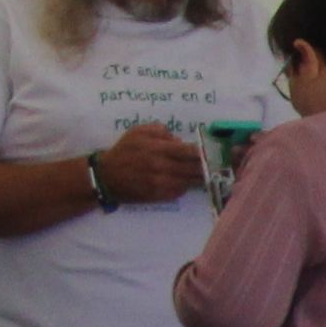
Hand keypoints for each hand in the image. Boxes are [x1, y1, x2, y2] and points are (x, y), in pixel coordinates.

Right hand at [91, 125, 206, 207]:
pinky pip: (179, 192)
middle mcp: (162, 166)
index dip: (205, 152)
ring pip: (189, 181)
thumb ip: (160, 130)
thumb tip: (178, 140)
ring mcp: (162, 183)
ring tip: (209, 174)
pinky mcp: (159, 196)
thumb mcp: (137, 131)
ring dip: (201, 178)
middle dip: (208, 166)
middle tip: (219, 164)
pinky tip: (189, 182)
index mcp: (158, 148)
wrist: (106, 176)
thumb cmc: (123, 151)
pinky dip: (186, 187)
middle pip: (194, 168)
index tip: (215, 151)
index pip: (190, 151)